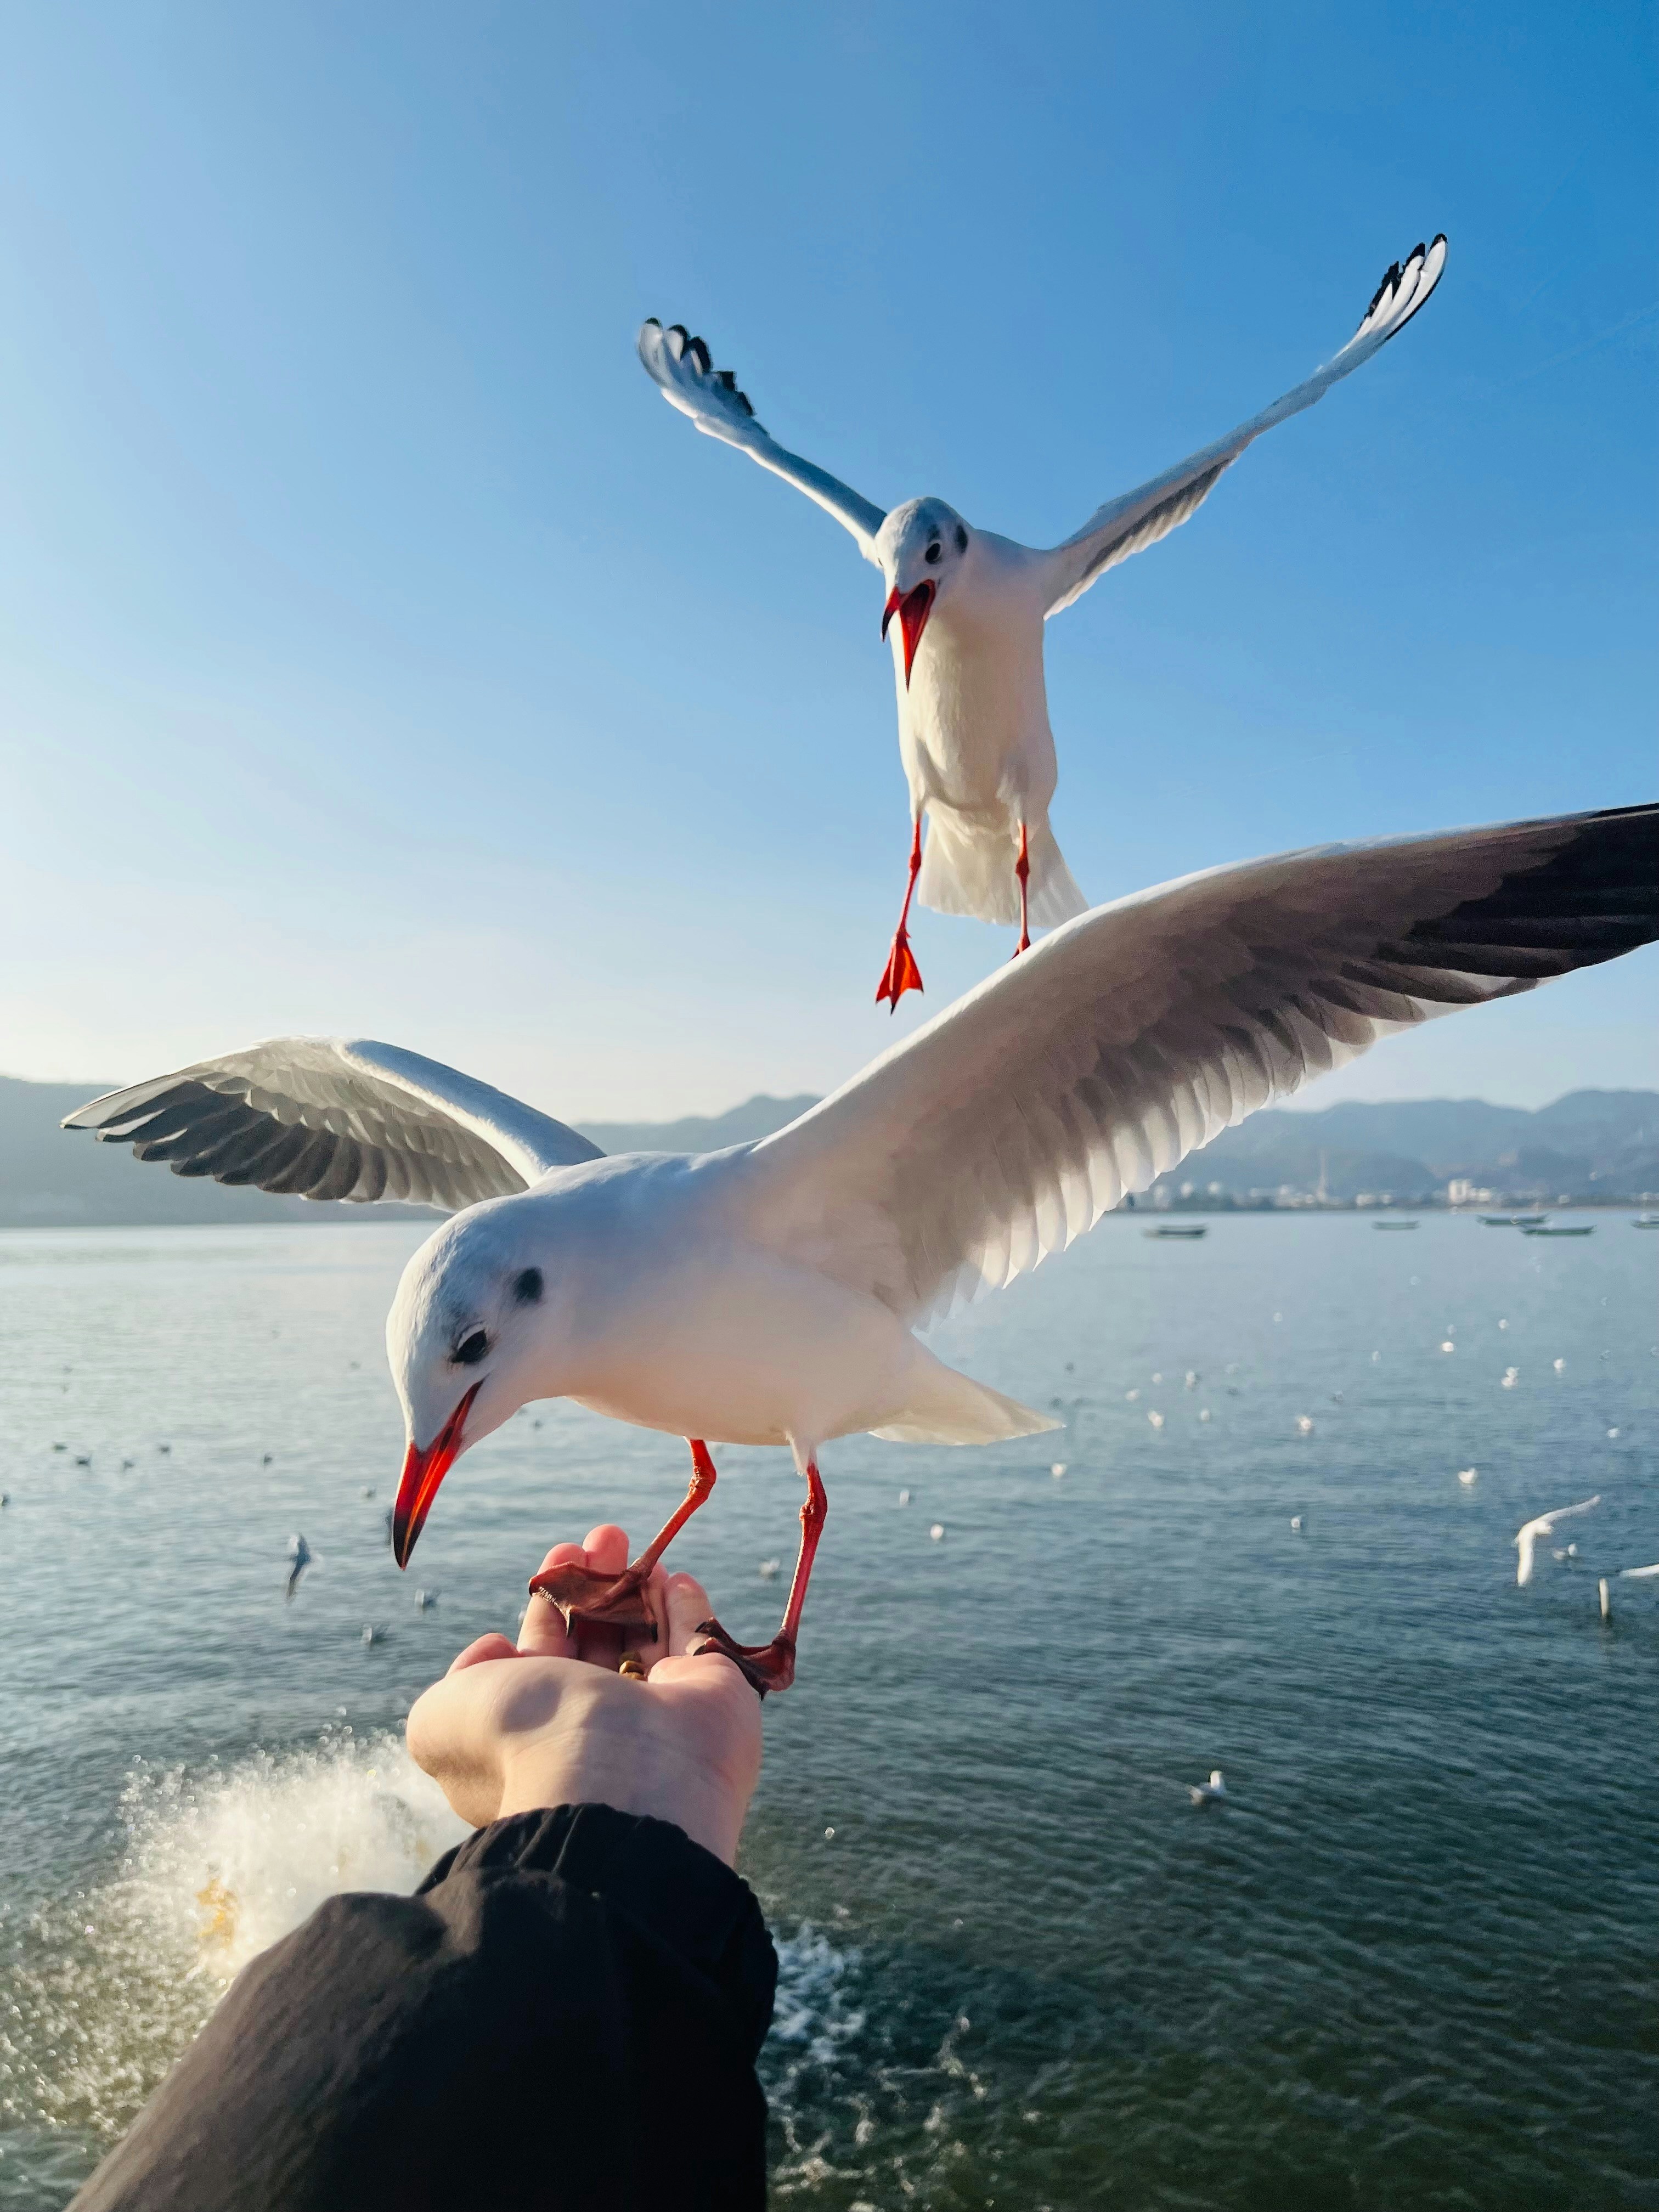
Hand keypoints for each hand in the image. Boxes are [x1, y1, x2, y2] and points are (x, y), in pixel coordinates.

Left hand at [405, 1524, 762, 1866]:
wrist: (620, 1779)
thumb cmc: (526, 1744)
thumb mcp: (443, 1718)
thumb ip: (457, 1680)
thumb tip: (494, 1648)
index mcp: (542, 1733)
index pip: (547, 1659)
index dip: (550, 1607)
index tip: (557, 1558)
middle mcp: (602, 1725)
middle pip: (599, 1639)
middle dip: (595, 1582)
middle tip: (600, 1535)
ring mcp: (662, 1713)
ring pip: (647, 1634)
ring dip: (636, 1583)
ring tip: (624, 1539)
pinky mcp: (715, 1696)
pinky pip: (700, 1640)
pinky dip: (686, 1606)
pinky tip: (673, 1576)